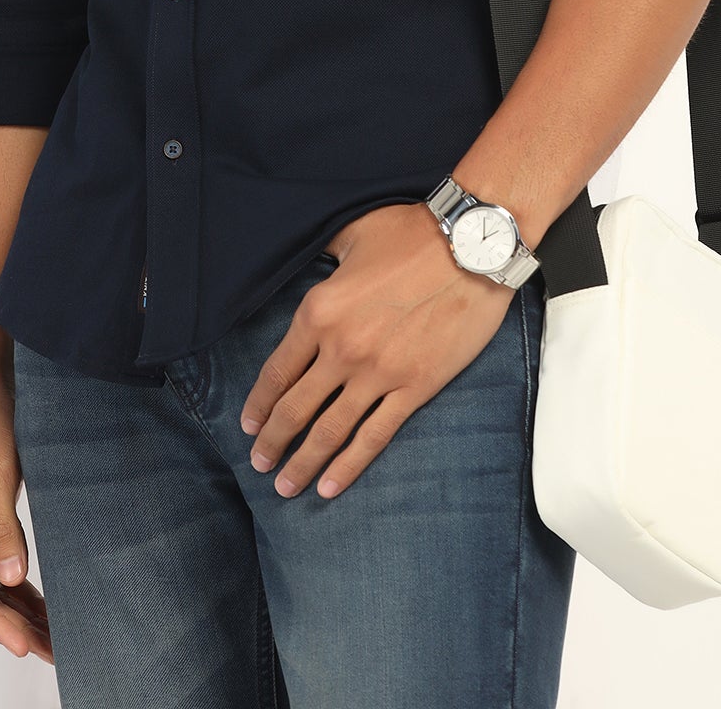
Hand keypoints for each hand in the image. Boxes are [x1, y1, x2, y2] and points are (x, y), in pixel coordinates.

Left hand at [238, 201, 514, 500]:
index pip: (277, 370)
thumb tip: (314, 257)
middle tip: (259, 463)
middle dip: (273, 441)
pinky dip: (348, 466)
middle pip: (295, 408)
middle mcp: (341, 349)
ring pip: (329, 431)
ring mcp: (377, 373)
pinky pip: (373, 437)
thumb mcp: (353, 235)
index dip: (259, 403)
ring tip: (286, 486)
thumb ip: (326, 256)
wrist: (471, 248)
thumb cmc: (412, 234)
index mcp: (319, 311)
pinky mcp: (413, 388)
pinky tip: (330, 486)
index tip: (248, 425)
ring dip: (303, 463)